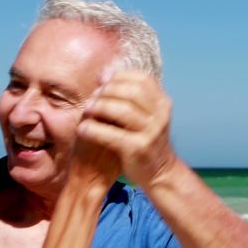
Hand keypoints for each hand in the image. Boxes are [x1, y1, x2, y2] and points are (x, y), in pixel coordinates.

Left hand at [76, 70, 178, 189]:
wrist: (159, 173)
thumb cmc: (145, 140)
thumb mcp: (147, 116)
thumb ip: (132, 97)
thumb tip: (104, 74)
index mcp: (163, 103)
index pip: (142, 78)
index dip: (119, 75)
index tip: (102, 79)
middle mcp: (161, 115)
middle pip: (131, 91)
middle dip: (107, 91)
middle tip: (92, 98)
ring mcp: (151, 132)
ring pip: (122, 110)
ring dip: (100, 107)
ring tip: (87, 110)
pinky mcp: (138, 148)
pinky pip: (111, 134)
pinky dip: (94, 129)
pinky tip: (83, 129)